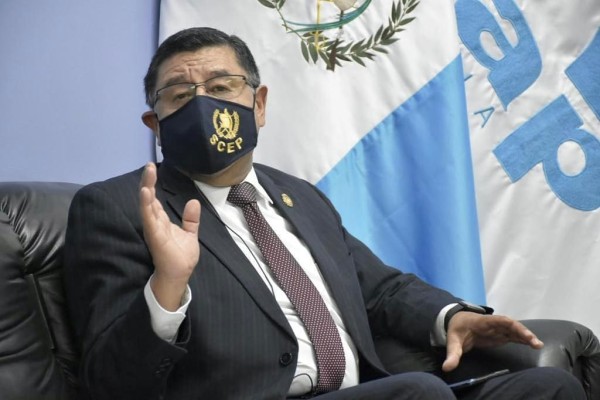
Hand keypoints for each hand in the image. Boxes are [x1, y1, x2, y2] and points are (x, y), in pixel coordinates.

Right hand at [139, 162, 200, 310]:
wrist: (180, 274)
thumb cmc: (181, 257)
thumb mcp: (190, 233)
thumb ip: (191, 219)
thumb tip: (193, 202)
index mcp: (161, 221)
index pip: (154, 199)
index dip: (152, 184)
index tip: (152, 168)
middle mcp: (154, 222)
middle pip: (148, 198)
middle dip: (148, 181)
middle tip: (149, 165)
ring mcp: (153, 228)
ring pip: (146, 204)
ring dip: (146, 188)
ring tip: (148, 173)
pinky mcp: (154, 235)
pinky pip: (148, 217)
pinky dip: (146, 204)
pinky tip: (145, 192)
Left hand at [442, 312, 543, 371]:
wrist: (455, 322)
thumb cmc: (456, 329)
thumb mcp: (452, 341)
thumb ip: (451, 354)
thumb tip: (447, 368)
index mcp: (483, 322)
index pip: (500, 320)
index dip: (512, 326)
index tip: (522, 333)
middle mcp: (493, 324)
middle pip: (511, 325)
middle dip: (523, 332)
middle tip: (535, 343)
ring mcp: (497, 329)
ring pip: (514, 330)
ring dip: (526, 336)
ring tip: (538, 345)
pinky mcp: (499, 335)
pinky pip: (513, 335)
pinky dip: (522, 339)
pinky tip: (532, 344)